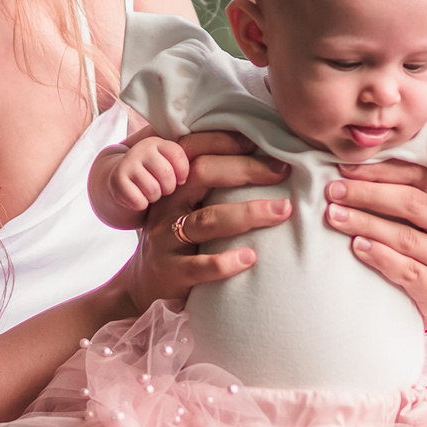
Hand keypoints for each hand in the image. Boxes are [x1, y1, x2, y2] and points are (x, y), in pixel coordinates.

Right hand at [106, 135, 190, 216]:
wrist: (118, 182)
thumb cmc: (153, 175)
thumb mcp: (168, 163)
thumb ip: (188, 159)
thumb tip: (214, 161)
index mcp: (158, 142)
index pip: (179, 155)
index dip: (183, 173)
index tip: (180, 179)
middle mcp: (142, 148)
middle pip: (167, 175)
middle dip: (168, 188)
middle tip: (162, 187)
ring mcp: (127, 163)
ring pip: (153, 190)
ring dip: (154, 197)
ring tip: (150, 192)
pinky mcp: (117, 180)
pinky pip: (139, 201)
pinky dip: (141, 204)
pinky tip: (138, 198)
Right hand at [120, 131, 290, 313]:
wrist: (144, 284)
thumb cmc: (179, 239)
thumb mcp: (186, 207)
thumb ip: (212, 186)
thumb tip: (268, 163)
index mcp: (173, 185)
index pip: (193, 150)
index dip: (224, 142)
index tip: (259, 142)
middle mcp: (167, 206)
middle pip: (202, 175)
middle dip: (246, 169)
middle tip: (281, 171)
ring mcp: (165, 239)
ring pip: (207, 220)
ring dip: (248, 214)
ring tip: (282, 210)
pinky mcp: (171, 271)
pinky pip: (199, 265)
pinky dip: (225, 262)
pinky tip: (250, 257)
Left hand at [325, 159, 426, 328]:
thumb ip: (408, 189)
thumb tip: (356, 166)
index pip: (421, 176)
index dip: (381, 171)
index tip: (345, 169)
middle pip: (412, 203)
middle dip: (367, 194)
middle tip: (333, 192)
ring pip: (406, 237)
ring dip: (365, 224)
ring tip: (336, 217)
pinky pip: (408, 270)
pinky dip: (380, 256)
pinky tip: (358, 247)